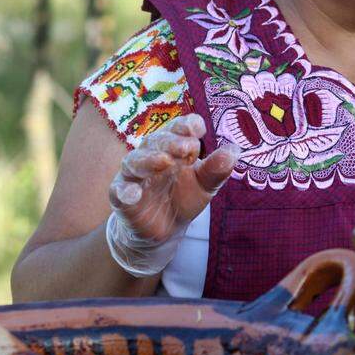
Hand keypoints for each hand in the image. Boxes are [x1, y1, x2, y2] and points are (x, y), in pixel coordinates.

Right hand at [105, 114, 238, 276]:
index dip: (187, 125)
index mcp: (174, 146)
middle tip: (188, 148)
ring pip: (136, 160)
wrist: (165, 229)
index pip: (178, 128)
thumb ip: (216, 169)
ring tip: (164, 162)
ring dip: (149, 160)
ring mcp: (135, 174)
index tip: (199, 128)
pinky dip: (125, 190)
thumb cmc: (184, 197)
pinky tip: (132, 194)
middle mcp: (152, 154)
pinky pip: (120, 190)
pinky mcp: (121, 196)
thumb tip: (235, 151)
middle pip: (158, 141)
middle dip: (172, 142)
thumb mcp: (205, 185)